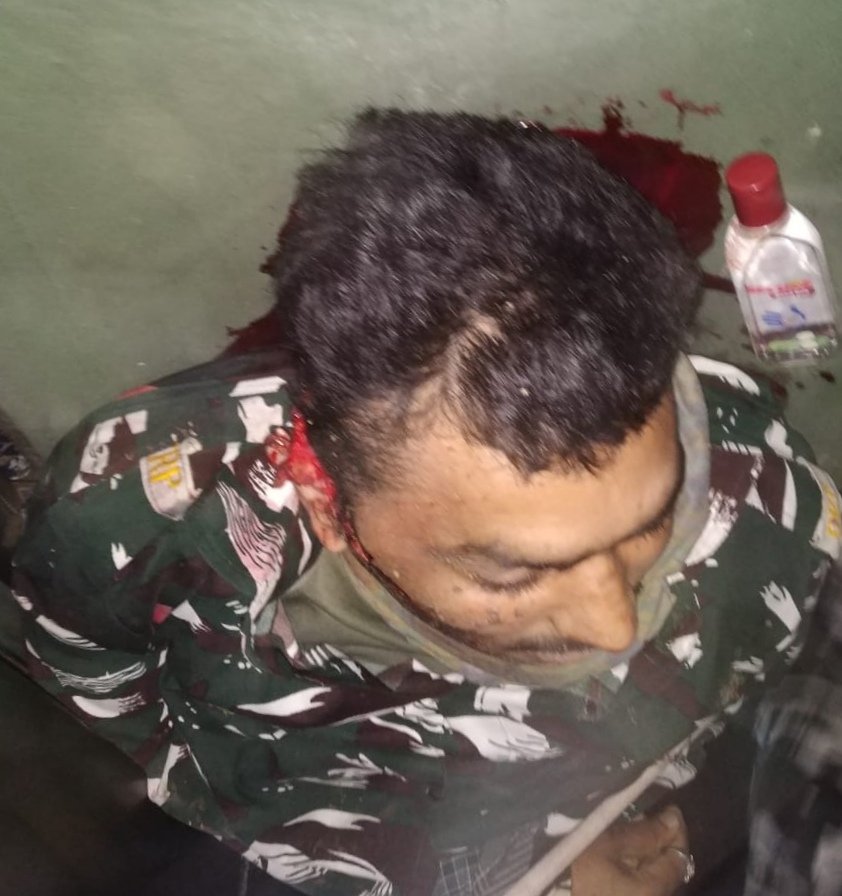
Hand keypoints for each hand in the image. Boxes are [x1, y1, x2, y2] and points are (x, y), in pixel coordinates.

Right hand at [570, 805, 690, 895]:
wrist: (550, 893)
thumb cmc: (581, 869)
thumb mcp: (610, 843)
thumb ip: (645, 832)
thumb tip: (673, 819)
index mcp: (655, 889)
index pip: (679, 858)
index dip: (676, 831)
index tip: (668, 809)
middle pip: (666, 867)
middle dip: (661, 840)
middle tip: (649, 815)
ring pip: (652, 874)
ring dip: (646, 852)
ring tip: (632, 829)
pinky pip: (638, 882)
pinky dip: (634, 864)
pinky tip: (621, 851)